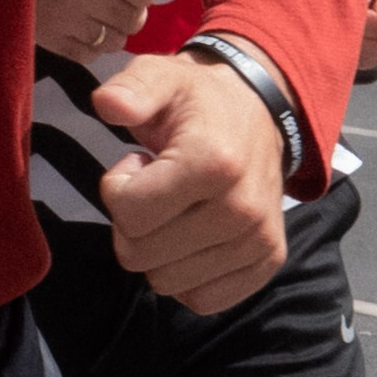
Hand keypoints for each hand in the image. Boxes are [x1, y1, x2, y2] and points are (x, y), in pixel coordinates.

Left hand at [93, 51, 289, 312]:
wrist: (260, 114)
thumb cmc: (197, 101)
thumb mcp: (160, 77)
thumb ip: (131, 89)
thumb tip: (109, 106)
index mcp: (214, 163)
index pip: (129, 214)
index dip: (118, 189)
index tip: (138, 165)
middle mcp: (242, 210)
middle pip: (140, 255)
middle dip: (134, 223)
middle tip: (159, 188)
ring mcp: (258, 241)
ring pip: (166, 282)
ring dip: (160, 249)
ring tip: (179, 206)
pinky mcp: (267, 263)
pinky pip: (202, 300)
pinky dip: (187, 274)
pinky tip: (195, 235)